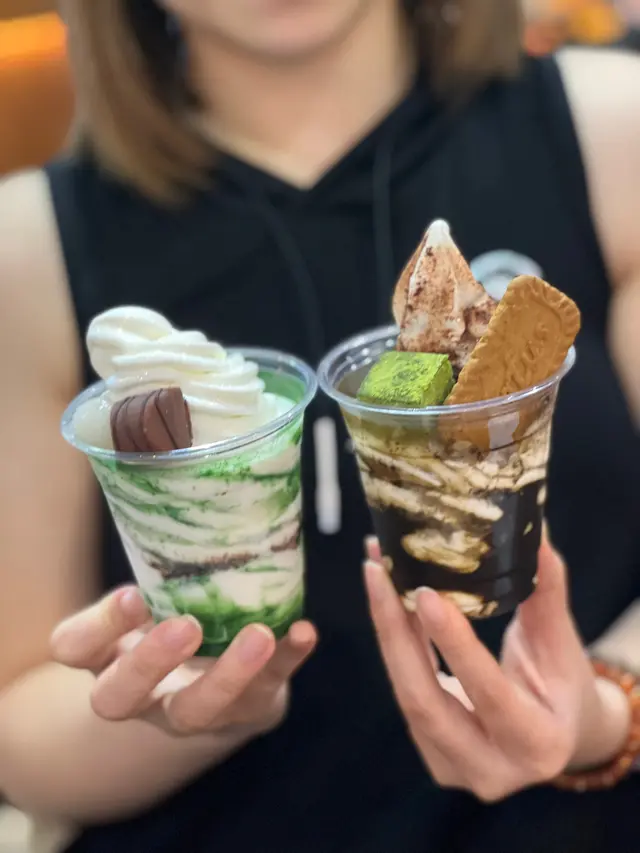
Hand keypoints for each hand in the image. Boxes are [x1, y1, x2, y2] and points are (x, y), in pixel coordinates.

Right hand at [51, 587, 316, 738]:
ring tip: (259, 635)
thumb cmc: (173, 619)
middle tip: (186, 626)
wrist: (220, 687)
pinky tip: (303, 632)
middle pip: (120, 697)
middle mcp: (140, 694)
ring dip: (229, 674)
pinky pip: (265, 692)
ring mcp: (190, 711)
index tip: (132, 593)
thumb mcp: (152, 596)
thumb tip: (185, 484)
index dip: (98, 626)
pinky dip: (287, 660)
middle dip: (151, 662)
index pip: (75, 648)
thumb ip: (156, 562)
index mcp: (106, 654)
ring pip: (197, 710)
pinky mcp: (244, 709)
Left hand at [364, 534, 630, 801]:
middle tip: (377, 568)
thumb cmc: (564, 684)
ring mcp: (454, 768)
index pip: (489, 694)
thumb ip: (546, 592)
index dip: (455, 646)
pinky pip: (405, 690)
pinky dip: (395, 641)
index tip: (424, 593)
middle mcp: (491, 769)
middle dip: (394, 630)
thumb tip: (532, 533)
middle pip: (425, 700)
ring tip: (377, 568)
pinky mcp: (431, 753)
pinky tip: (387, 596)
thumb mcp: (563, 643)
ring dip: (388, 628)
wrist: (557, 733)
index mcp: (537, 744)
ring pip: (407, 693)